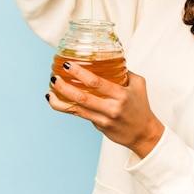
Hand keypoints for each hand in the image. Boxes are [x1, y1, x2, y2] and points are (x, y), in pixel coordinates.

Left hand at [46, 62, 164, 158]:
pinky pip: (79, 114)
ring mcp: (103, 119)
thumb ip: (125, 72)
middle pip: (82, 97)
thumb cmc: (141, 107)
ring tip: (50, 89)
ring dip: (60, 98)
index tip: (68, 65)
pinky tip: (55, 100)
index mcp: (121, 95)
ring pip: (76, 109)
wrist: (143, 134)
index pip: (96, 82)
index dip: (79, 73)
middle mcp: (111, 108)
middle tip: (54, 77)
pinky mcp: (98, 126)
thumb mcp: (138, 85)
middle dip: (64, 86)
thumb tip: (109, 59)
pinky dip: (65, 107)